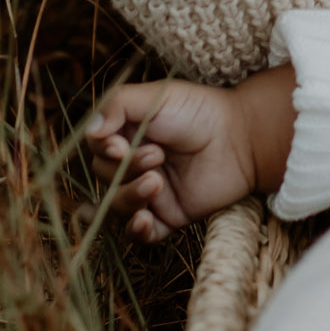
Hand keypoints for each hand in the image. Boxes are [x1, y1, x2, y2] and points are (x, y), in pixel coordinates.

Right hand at [86, 65, 294, 242]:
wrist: (240, 136)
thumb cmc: (199, 110)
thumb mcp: (156, 96)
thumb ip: (117, 105)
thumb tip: (89, 130)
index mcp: (126, 136)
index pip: (98, 149)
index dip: (104, 150)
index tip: (119, 146)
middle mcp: (133, 166)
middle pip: (105, 179)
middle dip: (125, 170)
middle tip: (157, 155)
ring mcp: (149, 193)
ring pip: (118, 207)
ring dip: (130, 197)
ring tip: (157, 181)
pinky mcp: (167, 216)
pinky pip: (140, 234)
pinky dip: (136, 231)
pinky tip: (143, 220)